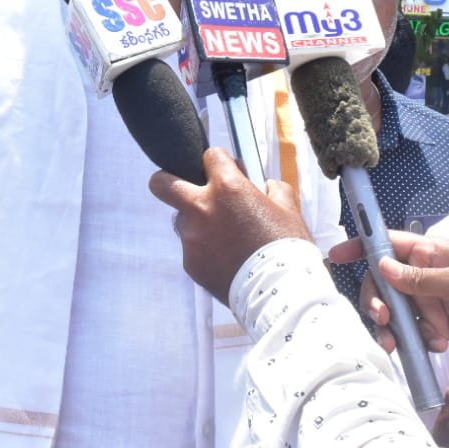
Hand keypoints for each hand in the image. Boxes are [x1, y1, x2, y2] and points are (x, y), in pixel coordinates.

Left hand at [148, 148, 308, 300]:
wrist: (280, 291)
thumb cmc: (287, 246)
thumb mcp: (287, 207)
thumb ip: (270, 188)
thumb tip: (263, 186)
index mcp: (226, 187)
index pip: (210, 156)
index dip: (221, 162)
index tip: (227, 170)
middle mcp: (201, 208)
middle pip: (161, 183)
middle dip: (168, 180)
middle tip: (188, 190)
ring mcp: (191, 237)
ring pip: (182, 220)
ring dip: (197, 222)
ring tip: (224, 238)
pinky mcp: (190, 263)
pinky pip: (192, 248)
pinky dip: (205, 250)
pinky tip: (226, 259)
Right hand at [329, 231, 448, 354]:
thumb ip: (423, 277)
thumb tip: (383, 266)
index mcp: (430, 252)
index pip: (387, 243)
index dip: (360, 246)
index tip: (336, 256)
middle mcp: (424, 274)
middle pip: (382, 283)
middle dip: (376, 302)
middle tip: (383, 320)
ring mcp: (430, 299)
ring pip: (395, 311)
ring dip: (394, 328)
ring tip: (401, 343)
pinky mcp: (437, 323)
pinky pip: (414, 331)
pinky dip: (418, 340)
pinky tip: (437, 344)